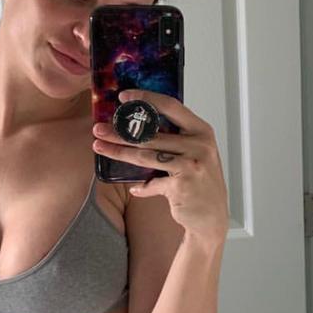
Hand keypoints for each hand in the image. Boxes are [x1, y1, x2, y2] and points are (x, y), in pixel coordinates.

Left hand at [93, 90, 228, 243]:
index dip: (146, 98)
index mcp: (202, 131)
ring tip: (100, 147)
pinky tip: (135, 188)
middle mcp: (199, 145)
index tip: (124, 97)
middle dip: (120, 131)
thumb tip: (140, 125)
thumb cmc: (202, 182)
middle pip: (151, 133)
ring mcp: (191, 164)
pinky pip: (153, 182)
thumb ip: (176, 138)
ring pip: (146, 156)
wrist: (212, 216)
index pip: (170, 106)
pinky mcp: (182, 185)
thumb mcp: (196, 153)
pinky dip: (143, 187)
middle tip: (99, 129)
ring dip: (119, 152)